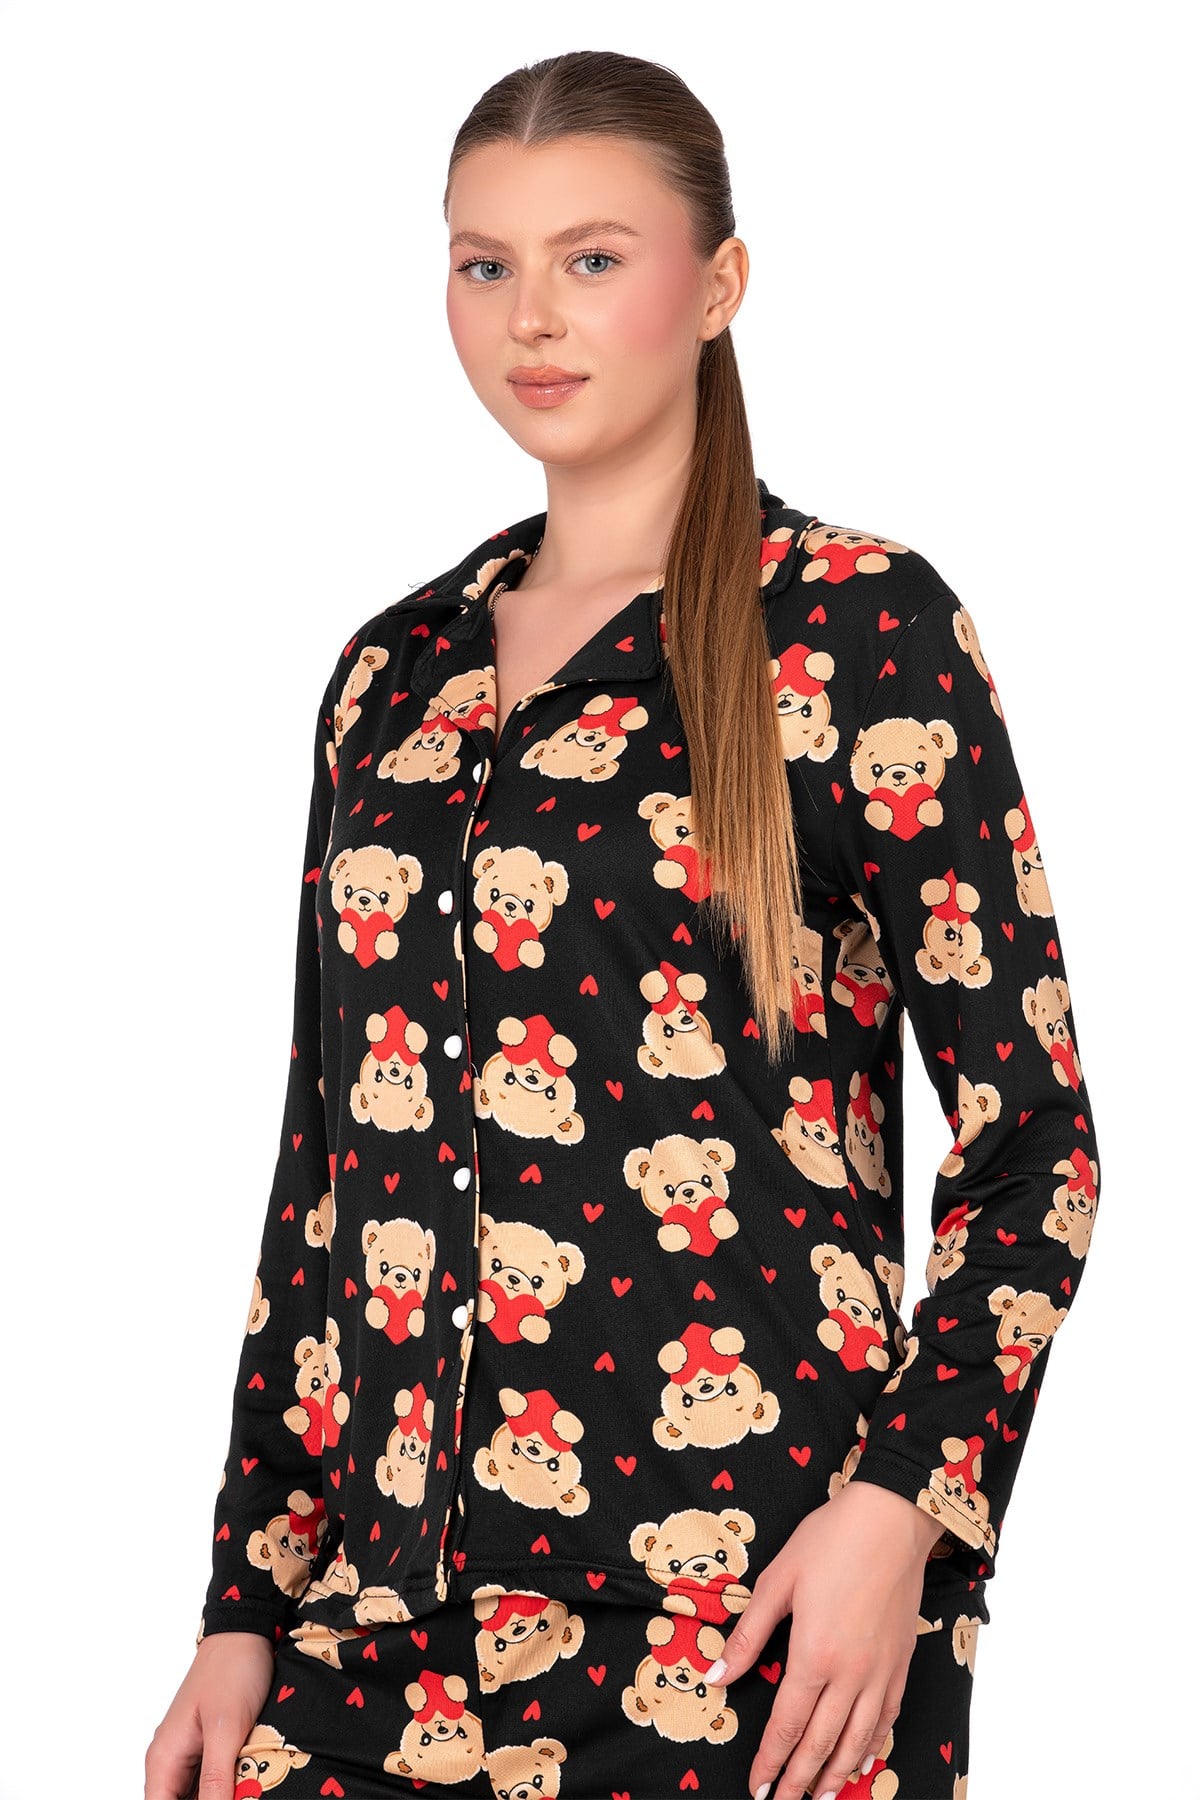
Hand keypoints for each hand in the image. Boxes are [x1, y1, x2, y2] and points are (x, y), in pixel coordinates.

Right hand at [144, 1630, 276, 1799]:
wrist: (246, 1632)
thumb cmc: (232, 1670)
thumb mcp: (226, 1729)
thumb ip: (215, 1780)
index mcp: (164, 1758)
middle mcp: (170, 1759)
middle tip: (237, 1796)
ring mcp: (189, 1752)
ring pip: (194, 1796)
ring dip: (218, 1796)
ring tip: (242, 1791)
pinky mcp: (208, 1746)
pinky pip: (210, 1781)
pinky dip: (224, 1788)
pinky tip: (243, 1788)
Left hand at [708, 1479, 944, 1798]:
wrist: (891, 1518)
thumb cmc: (830, 1540)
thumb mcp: (778, 1581)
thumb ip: (748, 1635)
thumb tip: (716, 1675)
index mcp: (814, 1655)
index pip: (787, 1724)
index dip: (770, 1760)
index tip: (756, 1786)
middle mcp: (851, 1673)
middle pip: (822, 1742)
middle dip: (799, 1779)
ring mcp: (880, 1670)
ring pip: (858, 1739)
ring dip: (836, 1773)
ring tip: (819, 1796)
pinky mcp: (901, 1661)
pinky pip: (887, 1716)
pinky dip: (873, 1745)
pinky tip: (863, 1756)